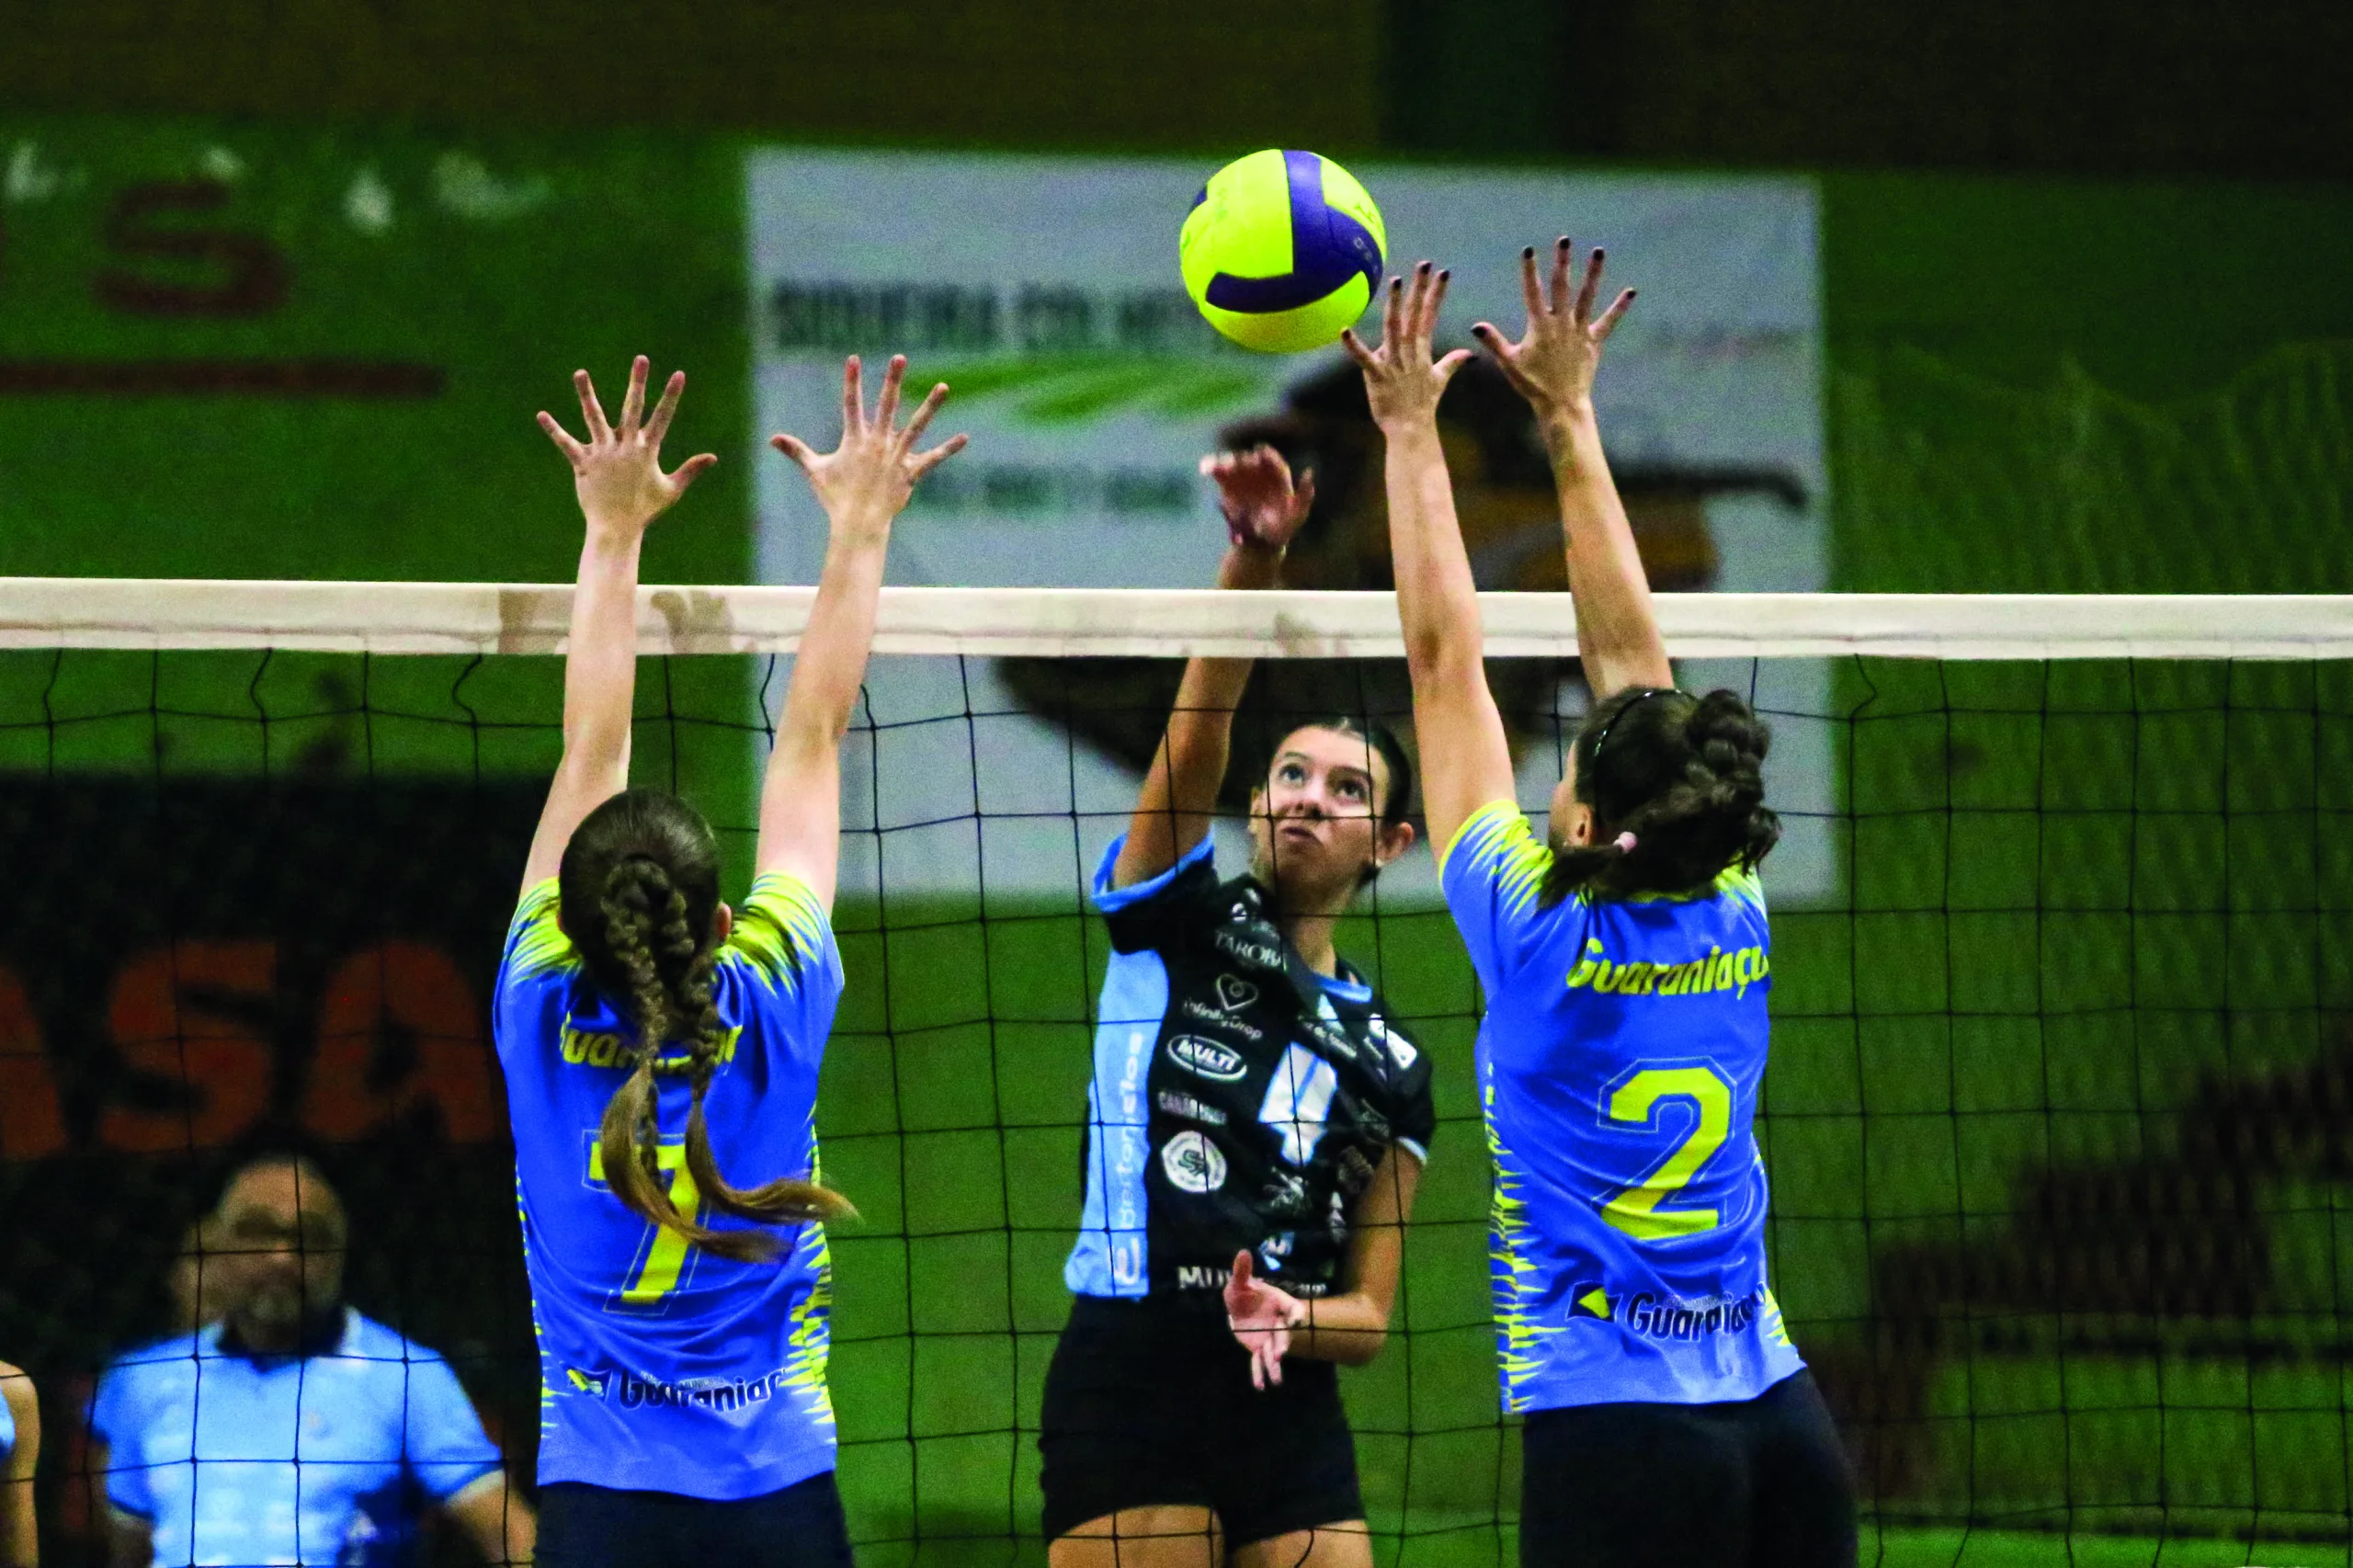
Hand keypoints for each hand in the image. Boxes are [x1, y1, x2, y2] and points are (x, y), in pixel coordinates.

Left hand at [539, 356, 715, 535]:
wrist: (617, 528)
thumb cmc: (645, 510)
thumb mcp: (671, 489)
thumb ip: (690, 470)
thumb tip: (713, 458)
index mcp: (647, 451)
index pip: (663, 417)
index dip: (671, 395)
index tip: (679, 374)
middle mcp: (626, 447)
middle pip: (632, 408)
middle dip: (637, 382)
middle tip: (641, 359)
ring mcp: (603, 453)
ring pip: (594, 418)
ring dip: (587, 395)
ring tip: (580, 372)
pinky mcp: (583, 463)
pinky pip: (566, 443)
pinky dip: (554, 430)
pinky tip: (542, 416)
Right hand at [771, 355, 966, 538]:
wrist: (858, 523)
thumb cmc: (835, 498)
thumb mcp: (815, 471)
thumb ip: (796, 451)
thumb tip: (772, 439)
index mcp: (854, 440)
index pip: (851, 404)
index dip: (851, 381)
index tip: (853, 359)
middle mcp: (877, 443)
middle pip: (886, 405)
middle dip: (892, 380)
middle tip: (900, 357)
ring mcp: (895, 456)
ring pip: (916, 425)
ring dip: (931, 405)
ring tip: (945, 386)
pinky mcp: (910, 473)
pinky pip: (932, 459)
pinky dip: (948, 449)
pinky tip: (964, 437)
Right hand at [1201, 444, 1315, 552]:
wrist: (1263, 540)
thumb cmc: (1285, 526)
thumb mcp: (1299, 513)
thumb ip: (1305, 494)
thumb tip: (1309, 472)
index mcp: (1278, 476)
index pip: (1273, 462)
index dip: (1267, 456)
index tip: (1260, 452)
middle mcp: (1260, 472)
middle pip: (1250, 461)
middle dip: (1244, 461)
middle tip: (1237, 464)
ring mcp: (1243, 477)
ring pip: (1233, 465)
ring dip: (1225, 463)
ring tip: (1218, 467)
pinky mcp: (1228, 485)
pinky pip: (1219, 473)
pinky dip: (1211, 468)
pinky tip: (1205, 469)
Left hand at [1224, 1250, 1307, 1389]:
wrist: (1238, 1306)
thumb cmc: (1242, 1291)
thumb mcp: (1239, 1281)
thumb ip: (1242, 1270)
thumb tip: (1242, 1252)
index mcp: (1278, 1303)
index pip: (1292, 1309)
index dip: (1295, 1314)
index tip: (1296, 1320)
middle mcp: (1277, 1322)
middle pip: (1283, 1334)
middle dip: (1282, 1344)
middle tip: (1279, 1353)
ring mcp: (1268, 1337)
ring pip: (1273, 1352)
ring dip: (1274, 1365)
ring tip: (1277, 1380)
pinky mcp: (1257, 1348)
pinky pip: (1258, 1362)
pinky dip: (1259, 1373)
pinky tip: (1261, 1386)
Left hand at [1340, 261, 1471, 434]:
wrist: (1412, 430)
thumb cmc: (1421, 407)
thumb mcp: (1439, 381)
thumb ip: (1452, 363)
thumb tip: (1470, 353)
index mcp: (1421, 351)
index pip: (1430, 316)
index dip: (1436, 294)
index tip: (1442, 272)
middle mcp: (1410, 353)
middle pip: (1415, 316)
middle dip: (1420, 289)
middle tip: (1424, 264)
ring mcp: (1395, 364)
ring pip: (1395, 329)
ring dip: (1396, 305)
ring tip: (1397, 281)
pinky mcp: (1378, 377)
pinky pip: (1365, 359)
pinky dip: (1354, 346)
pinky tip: (1344, 331)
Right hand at [1472, 238, 1634, 429]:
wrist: (1561, 403)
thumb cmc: (1532, 385)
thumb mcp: (1509, 362)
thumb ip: (1494, 341)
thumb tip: (1475, 325)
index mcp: (1539, 326)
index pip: (1532, 292)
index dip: (1529, 271)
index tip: (1529, 250)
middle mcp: (1561, 323)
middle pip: (1562, 286)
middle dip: (1562, 262)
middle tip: (1564, 239)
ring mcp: (1579, 331)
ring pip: (1587, 296)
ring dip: (1593, 273)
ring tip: (1598, 251)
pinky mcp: (1594, 342)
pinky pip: (1609, 322)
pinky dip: (1619, 307)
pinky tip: (1631, 292)